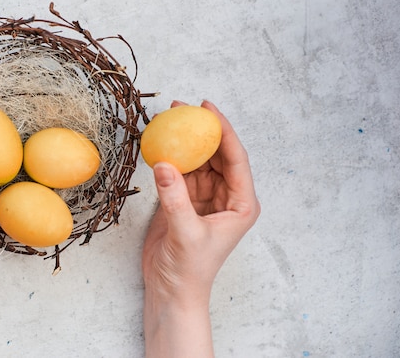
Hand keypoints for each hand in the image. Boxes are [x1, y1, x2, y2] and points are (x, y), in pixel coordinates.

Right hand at [142, 100, 259, 357]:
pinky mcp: (183, 202)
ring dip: (184, 143)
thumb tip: (163, 162)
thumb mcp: (186, 232)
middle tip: (183, 108)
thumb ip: (175, 198)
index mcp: (241, 204)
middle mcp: (226, 198)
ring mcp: (204, 199)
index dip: (224, 131)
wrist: (171, 290)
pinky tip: (159, 145)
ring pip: (197, 162)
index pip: (235, 159)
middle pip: (216, 155)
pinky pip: (179, 173)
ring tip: (168, 121)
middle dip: (202, 132)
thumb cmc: (190, 270)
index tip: (208, 109)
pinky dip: (170, 159)